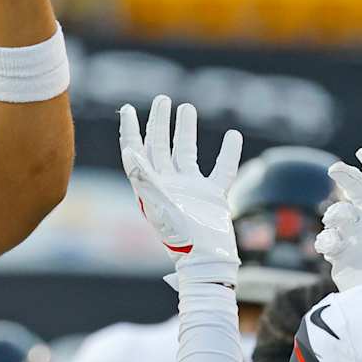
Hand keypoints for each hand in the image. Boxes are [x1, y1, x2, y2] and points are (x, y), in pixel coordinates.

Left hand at [119, 96, 241, 274]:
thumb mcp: (160, 206)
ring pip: (187, 153)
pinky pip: (221, 170)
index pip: (136, 153)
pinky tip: (233, 136)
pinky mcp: (212, 197)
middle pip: (160, 147)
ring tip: (187, 108)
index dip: (130, 131)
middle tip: (163, 99)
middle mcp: (169, 186)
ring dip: (186, 131)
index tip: (128, 109)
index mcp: (151, 187)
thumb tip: (129, 151)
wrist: (207, 262)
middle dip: (160, 122)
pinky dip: (228, 153)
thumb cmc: (181, 238)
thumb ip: (145, 179)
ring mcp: (191, 190)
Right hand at [315, 148, 361, 294]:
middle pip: (358, 190)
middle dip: (347, 176)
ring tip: (338, 219)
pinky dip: (326, 239)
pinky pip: (327, 239)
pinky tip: (332, 244)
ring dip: (337, 211)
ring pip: (339, 212)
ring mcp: (356, 237)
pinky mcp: (341, 254)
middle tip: (334, 170)